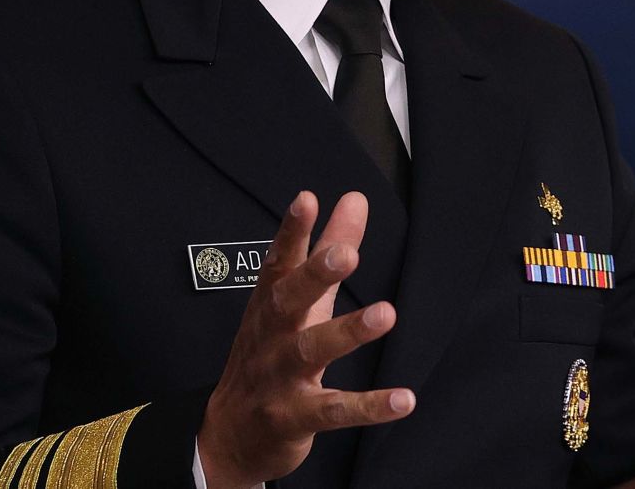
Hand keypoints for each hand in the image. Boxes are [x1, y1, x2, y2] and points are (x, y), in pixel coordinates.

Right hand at [197, 191, 414, 488]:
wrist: (231, 436)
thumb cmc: (269, 354)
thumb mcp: (298, 299)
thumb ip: (328, 246)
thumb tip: (355, 199)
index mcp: (270, 304)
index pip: (278, 262)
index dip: (290, 231)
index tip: (307, 200)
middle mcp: (271, 336)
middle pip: (288, 301)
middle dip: (313, 276)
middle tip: (345, 255)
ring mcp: (279, 378)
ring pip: (310, 352)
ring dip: (347, 332)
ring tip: (385, 314)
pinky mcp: (294, 418)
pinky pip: (334, 411)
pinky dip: (369, 406)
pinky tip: (404, 399)